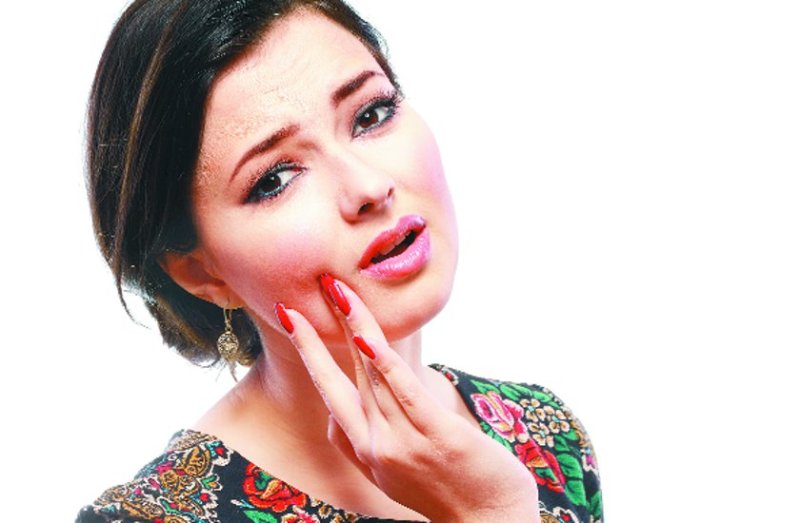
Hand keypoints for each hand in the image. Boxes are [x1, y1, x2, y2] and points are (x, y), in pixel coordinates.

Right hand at [275, 276, 539, 522]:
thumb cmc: (449, 492)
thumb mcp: (394, 474)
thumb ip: (369, 442)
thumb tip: (342, 413)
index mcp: (366, 453)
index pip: (331, 400)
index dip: (312, 359)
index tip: (297, 322)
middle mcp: (376, 447)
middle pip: (338, 383)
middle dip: (312, 341)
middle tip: (291, 302)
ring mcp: (404, 442)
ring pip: (371, 376)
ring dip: (353, 329)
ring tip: (338, 292)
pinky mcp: (438, 435)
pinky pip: (406, 393)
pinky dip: (386, 366)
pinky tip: (370, 341)